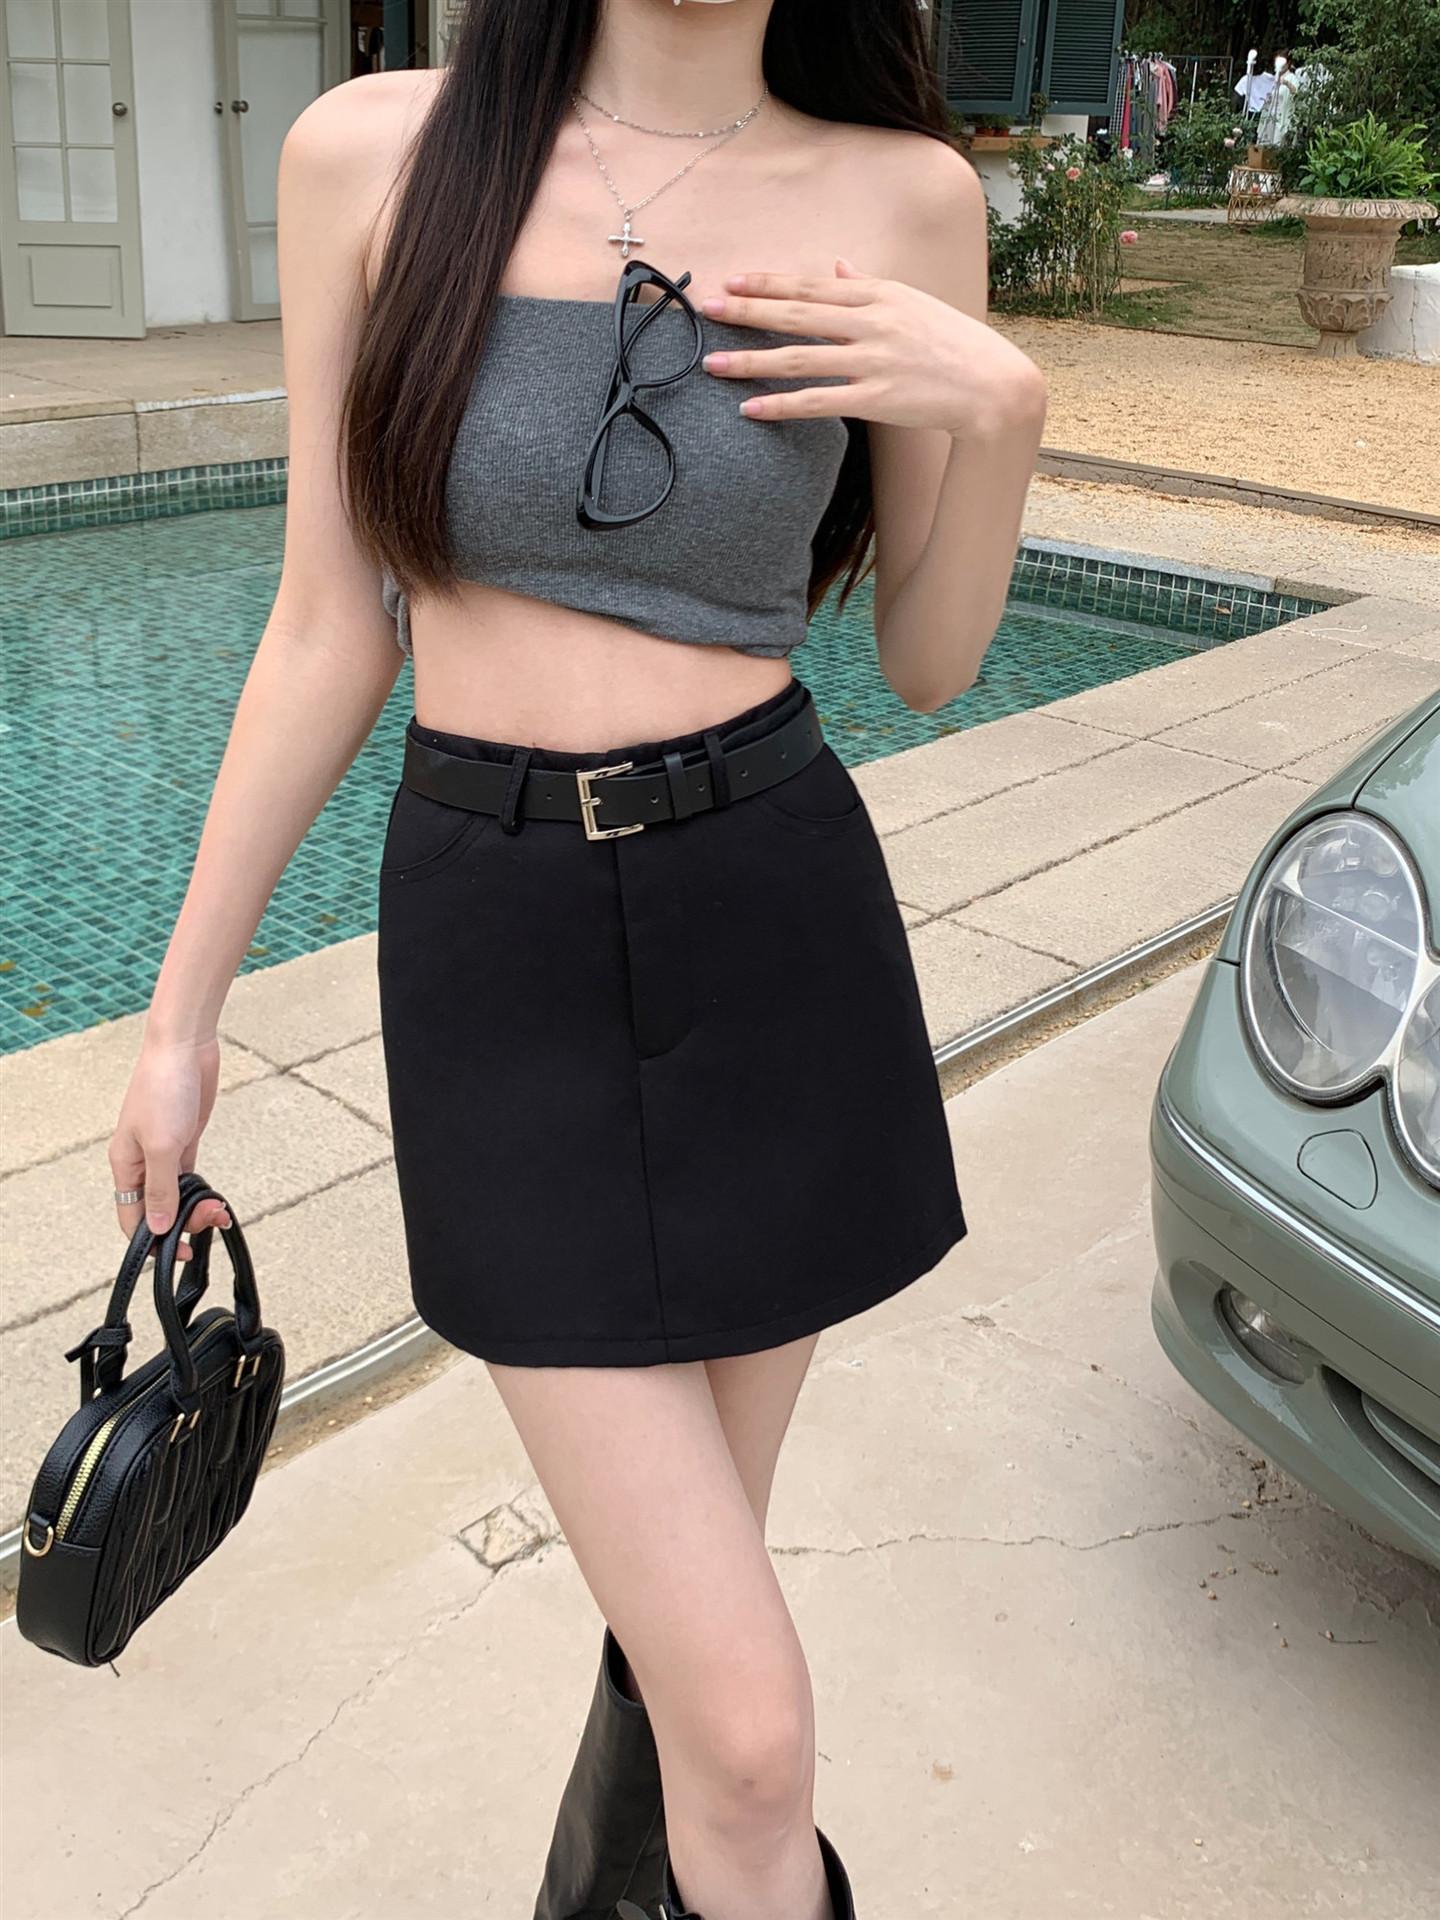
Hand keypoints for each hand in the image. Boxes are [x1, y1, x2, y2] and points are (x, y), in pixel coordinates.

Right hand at [108, 1034, 229, 1259]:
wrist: (184, 1048)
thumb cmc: (164, 1088)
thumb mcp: (163, 1146)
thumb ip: (161, 1189)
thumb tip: (156, 1228)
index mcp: (125, 1165)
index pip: (131, 1218)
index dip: (151, 1241)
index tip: (177, 1252)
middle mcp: (140, 1162)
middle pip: (156, 1209)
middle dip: (182, 1222)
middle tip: (210, 1221)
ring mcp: (163, 1151)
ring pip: (176, 1194)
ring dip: (196, 1207)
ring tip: (219, 1211)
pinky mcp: (183, 1140)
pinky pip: (188, 1177)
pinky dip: (201, 1190)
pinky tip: (215, 1198)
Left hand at [699, 256, 1045, 439]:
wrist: (993, 385)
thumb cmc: (953, 344)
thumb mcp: (913, 303)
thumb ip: (869, 284)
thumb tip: (838, 265)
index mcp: (879, 294)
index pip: (811, 286)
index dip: (768, 283)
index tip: (732, 280)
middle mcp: (872, 321)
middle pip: (796, 314)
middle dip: (747, 309)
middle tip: (707, 308)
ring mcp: (873, 360)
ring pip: (798, 358)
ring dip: (751, 360)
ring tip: (713, 364)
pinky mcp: (877, 398)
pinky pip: (818, 402)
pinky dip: (781, 405)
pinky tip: (750, 408)